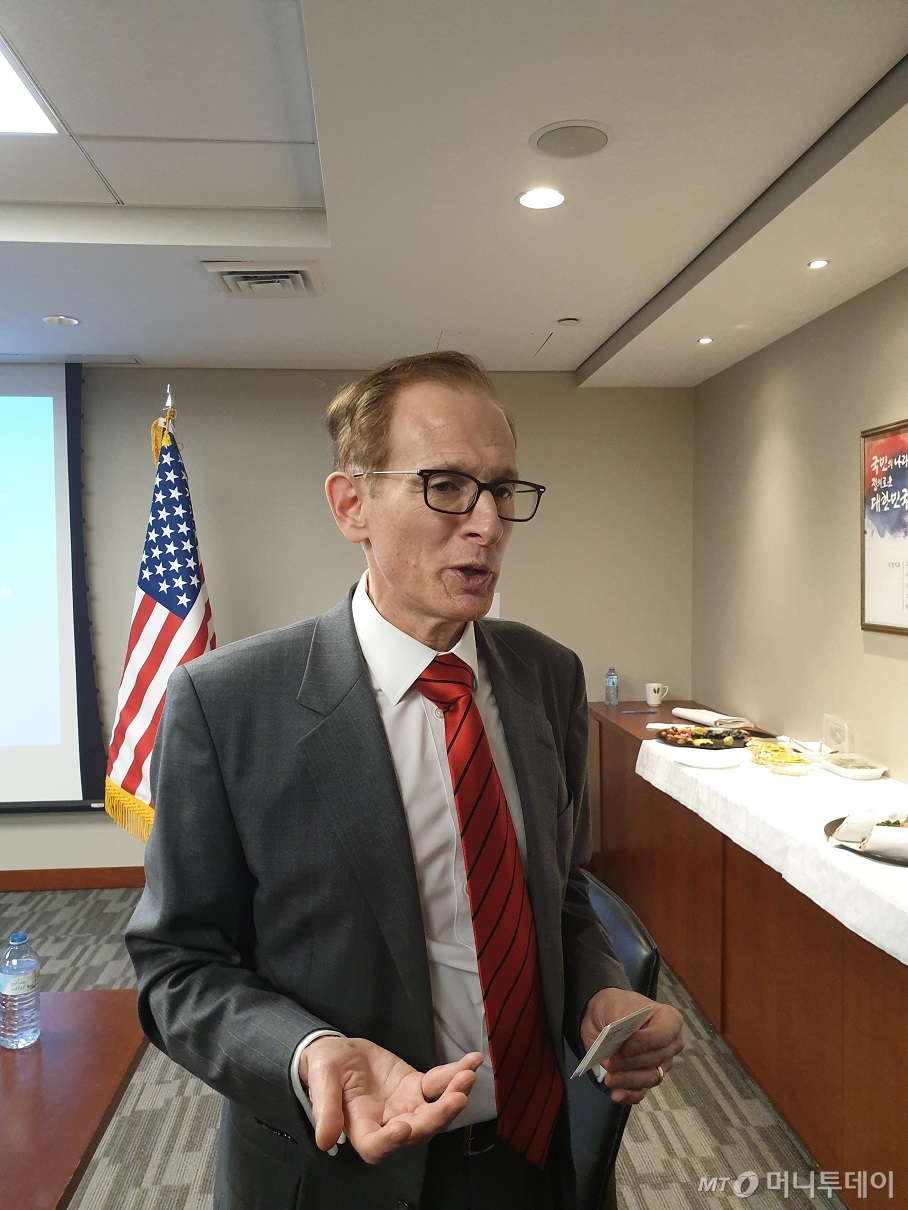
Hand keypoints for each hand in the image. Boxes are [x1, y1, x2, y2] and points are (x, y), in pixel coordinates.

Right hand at [299, 1036, 482, 1163]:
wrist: (338, 1053)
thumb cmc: (325, 1068)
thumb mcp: (321, 1081)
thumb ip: (326, 1109)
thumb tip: (324, 1141)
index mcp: (361, 1128)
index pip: (377, 1146)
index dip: (391, 1142)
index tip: (404, 1127)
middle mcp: (388, 1123)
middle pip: (416, 1131)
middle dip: (438, 1117)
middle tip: (456, 1098)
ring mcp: (406, 1106)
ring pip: (433, 1110)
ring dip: (452, 1096)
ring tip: (467, 1077)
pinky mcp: (416, 1087)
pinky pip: (439, 1084)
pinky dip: (456, 1073)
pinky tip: (472, 1061)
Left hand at [580, 988, 683, 1105]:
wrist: (602, 1017)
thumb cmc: (616, 1007)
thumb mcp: (619, 1006)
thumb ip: (624, 1023)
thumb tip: (624, 1046)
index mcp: (670, 1021)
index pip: (663, 1036)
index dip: (644, 1044)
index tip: (624, 1047)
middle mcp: (670, 1045)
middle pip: (656, 1060)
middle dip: (631, 1063)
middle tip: (610, 1062)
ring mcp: (660, 1064)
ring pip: (650, 1078)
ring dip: (628, 1080)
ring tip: (609, 1078)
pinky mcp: (645, 1078)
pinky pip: (642, 1091)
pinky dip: (629, 1095)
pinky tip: (616, 1094)